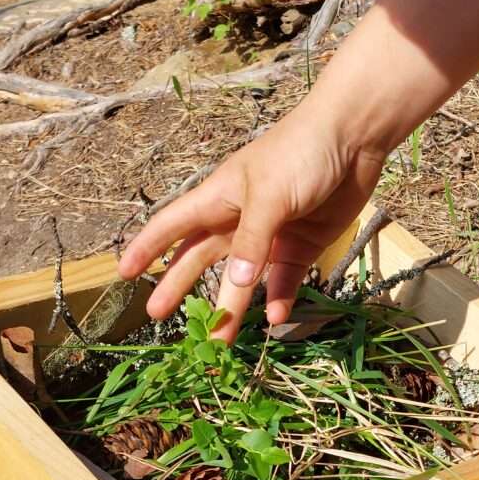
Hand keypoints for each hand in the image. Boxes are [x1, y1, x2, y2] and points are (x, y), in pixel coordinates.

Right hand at [118, 102, 384, 342]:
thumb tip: (235, 283)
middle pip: (200, 259)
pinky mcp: (301, 246)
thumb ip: (252, 241)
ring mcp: (270, 235)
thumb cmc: (300, 153)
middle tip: (156, 317)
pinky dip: (278, 299)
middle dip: (178, 286)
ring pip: (242, 278)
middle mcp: (238, 219)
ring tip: (220, 339)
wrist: (354, 139)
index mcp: (218, 198)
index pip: (172, 225)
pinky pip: (283, 280)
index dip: (147, 247)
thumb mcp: (269, 195)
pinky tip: (273, 318)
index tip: (124, 273)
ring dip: (231, 306)